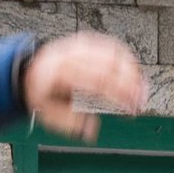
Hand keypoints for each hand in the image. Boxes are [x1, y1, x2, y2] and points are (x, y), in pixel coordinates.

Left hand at [24, 33, 148, 142]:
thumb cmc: (41, 91)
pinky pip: (113, 46)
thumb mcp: (48, 112)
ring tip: (142, 90)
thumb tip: (91, 131)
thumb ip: (70, 122)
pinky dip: (127, 60)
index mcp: (60, 72)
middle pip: (109, 65)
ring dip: (133, 71)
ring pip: (114, 53)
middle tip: (141, 102)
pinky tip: (135, 74)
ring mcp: (81, 45)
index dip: (118, 94)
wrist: (32, 68)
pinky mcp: (89, 41)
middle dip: (130, 84)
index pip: (97, 81)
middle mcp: (71, 55)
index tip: (130, 107)